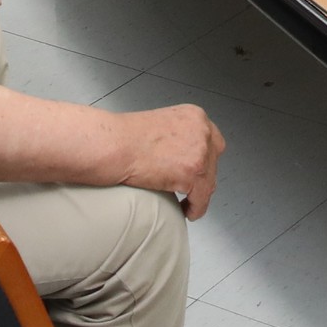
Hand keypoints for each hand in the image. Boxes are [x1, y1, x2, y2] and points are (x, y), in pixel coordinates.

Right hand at [117, 103, 226, 217]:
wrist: (114, 145)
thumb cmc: (125, 138)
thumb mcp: (162, 126)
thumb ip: (178, 136)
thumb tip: (182, 154)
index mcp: (194, 116)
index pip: (212, 140)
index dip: (205, 159)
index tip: (198, 170)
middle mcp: (202, 130)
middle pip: (213, 161)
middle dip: (203, 176)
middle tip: (191, 187)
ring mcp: (200, 151)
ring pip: (209, 181)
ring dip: (199, 193)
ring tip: (187, 201)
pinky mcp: (193, 173)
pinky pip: (202, 198)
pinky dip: (195, 207)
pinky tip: (187, 210)